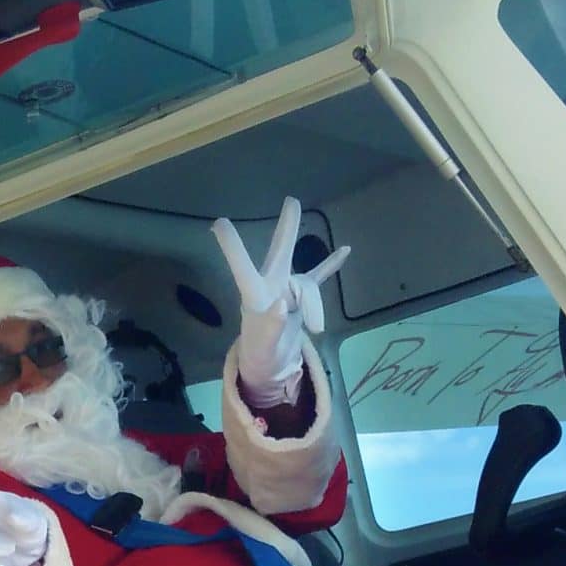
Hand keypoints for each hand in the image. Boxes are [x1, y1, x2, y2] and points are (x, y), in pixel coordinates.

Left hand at [211, 196, 349, 407]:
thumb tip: (281, 305)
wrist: (271, 365)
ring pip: (309, 286)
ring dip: (315, 308)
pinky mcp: (304, 297)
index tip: (219, 223)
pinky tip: (346, 250)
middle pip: (280, 253)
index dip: (232, 246)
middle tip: (292, 201)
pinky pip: (320, 276)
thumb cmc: (260, 353)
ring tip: (315, 329)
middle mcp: (272, 284)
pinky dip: (331, 265)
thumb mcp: (263, 346)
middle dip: (287, 229)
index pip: (242, 267)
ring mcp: (289, 288)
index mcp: (255, 295)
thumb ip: (271, 326)